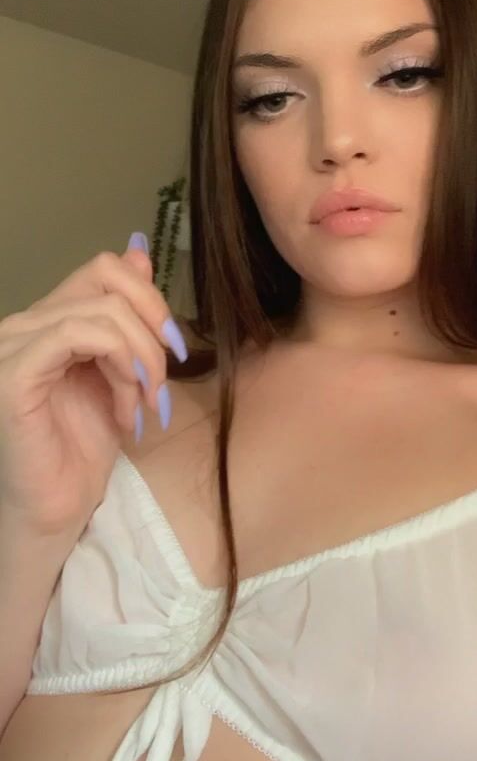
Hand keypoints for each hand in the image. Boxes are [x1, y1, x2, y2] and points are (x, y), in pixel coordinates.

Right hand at [0, 238, 186, 543]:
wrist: (56, 510)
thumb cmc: (83, 449)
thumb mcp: (120, 372)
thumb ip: (125, 316)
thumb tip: (138, 250)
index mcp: (46, 319)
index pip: (105, 268)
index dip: (152, 298)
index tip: (176, 348)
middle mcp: (22, 324)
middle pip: (107, 280)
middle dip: (154, 330)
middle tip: (163, 384)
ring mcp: (11, 346)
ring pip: (102, 311)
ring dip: (142, 361)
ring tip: (144, 407)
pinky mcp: (13, 375)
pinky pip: (79, 334)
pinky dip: (120, 367)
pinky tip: (126, 409)